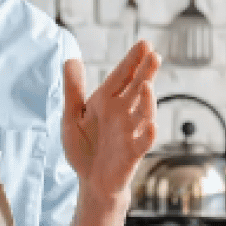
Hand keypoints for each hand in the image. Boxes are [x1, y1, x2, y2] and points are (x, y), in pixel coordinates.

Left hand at [61, 40, 159, 203]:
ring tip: (146, 85)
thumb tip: (71, 59)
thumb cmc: (84, 147)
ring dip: (147, 101)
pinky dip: (148, 134)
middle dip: (145, 73)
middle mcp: (122, 113)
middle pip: (136, 89)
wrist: (91, 181)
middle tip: (154, 55)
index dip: (132, 61)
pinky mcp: (133, 153)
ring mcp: (130, 132)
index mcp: (106, 101)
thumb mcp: (72, 116)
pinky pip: (143, 142)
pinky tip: (151, 125)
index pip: (121, 77)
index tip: (144, 44)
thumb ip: (73, 90)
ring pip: (143, 113)